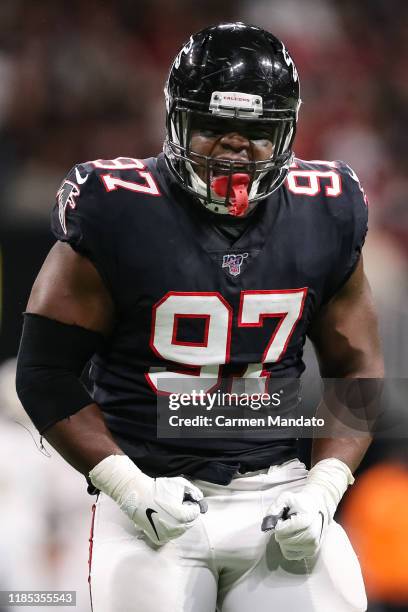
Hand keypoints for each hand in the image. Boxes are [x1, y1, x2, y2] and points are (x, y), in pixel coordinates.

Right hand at [89, 455, 205, 544]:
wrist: (137, 496)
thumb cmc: (157, 489)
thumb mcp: (179, 483)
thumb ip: (194, 491)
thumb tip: (200, 499)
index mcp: (182, 517)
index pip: (195, 513)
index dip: (191, 504)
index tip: (185, 500)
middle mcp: (176, 529)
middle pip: (189, 523)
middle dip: (187, 514)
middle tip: (178, 505)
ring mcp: (166, 536)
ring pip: (181, 530)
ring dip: (180, 522)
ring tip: (169, 510)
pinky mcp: (159, 539)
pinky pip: (170, 535)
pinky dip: (170, 528)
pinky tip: (164, 518)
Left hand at [263, 458, 353, 560]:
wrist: (321, 502)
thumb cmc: (301, 499)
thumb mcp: (287, 497)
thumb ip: (275, 508)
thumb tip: (267, 524)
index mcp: (305, 519)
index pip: (282, 532)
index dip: (278, 526)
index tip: (283, 518)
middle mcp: (312, 533)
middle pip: (285, 542)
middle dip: (282, 533)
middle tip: (286, 522)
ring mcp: (315, 543)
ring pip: (290, 550)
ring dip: (286, 541)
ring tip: (291, 528)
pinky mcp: (315, 549)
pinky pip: (296, 555)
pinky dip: (291, 548)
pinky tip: (294, 537)